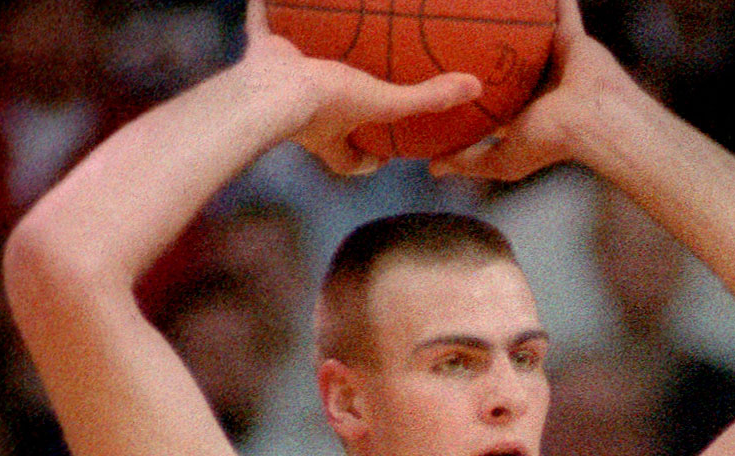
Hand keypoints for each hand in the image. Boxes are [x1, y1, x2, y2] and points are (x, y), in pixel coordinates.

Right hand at [241, 0, 481, 175]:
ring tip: (320, 42)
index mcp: (330, 135)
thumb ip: (427, 98)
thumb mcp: (385, 103)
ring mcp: (277, 86)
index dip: (365, 160)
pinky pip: (261, 29)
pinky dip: (264, 13)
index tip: (380, 156)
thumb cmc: (327, 103)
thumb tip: (474, 89)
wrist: (272, 88)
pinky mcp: (260, 56)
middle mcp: (303, 117)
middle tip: (353, 94)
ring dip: (302, 62)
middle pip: (320, 121)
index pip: (349, 160)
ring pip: (293, 75)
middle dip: (333, 113)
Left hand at [428, 0, 633, 181]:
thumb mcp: (501, 160)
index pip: (493, 95)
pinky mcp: (573, 37)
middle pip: (508, 60)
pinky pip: (560, 9)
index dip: (471, 85)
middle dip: (490, 47)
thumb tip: (432, 168)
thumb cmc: (550, 141)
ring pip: (531, 34)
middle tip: (459, 26)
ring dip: (519, 20)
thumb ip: (467, 161)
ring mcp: (556, 58)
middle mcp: (539, 82)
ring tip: (488, 2)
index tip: (445, 72)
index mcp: (524, 109)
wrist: (594, 120)